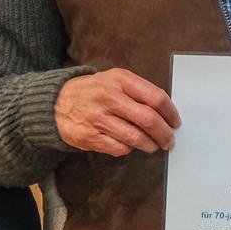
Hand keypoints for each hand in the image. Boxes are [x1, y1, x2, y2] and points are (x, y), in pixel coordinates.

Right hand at [54, 69, 179, 155]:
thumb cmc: (92, 92)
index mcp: (119, 80)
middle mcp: (108, 97)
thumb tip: (166, 111)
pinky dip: (129, 149)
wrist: (54, 103)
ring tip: (154, 145)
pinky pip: (119, 148)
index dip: (170, 112)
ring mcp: (97, 118)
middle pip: (148, 119)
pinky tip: (130, 145)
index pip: (155, 97)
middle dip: (164, 133)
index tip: (175, 121)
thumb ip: (138, 91)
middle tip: (170, 140)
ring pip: (135, 137)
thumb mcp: (113, 79)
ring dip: (150, 145)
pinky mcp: (89, 136)